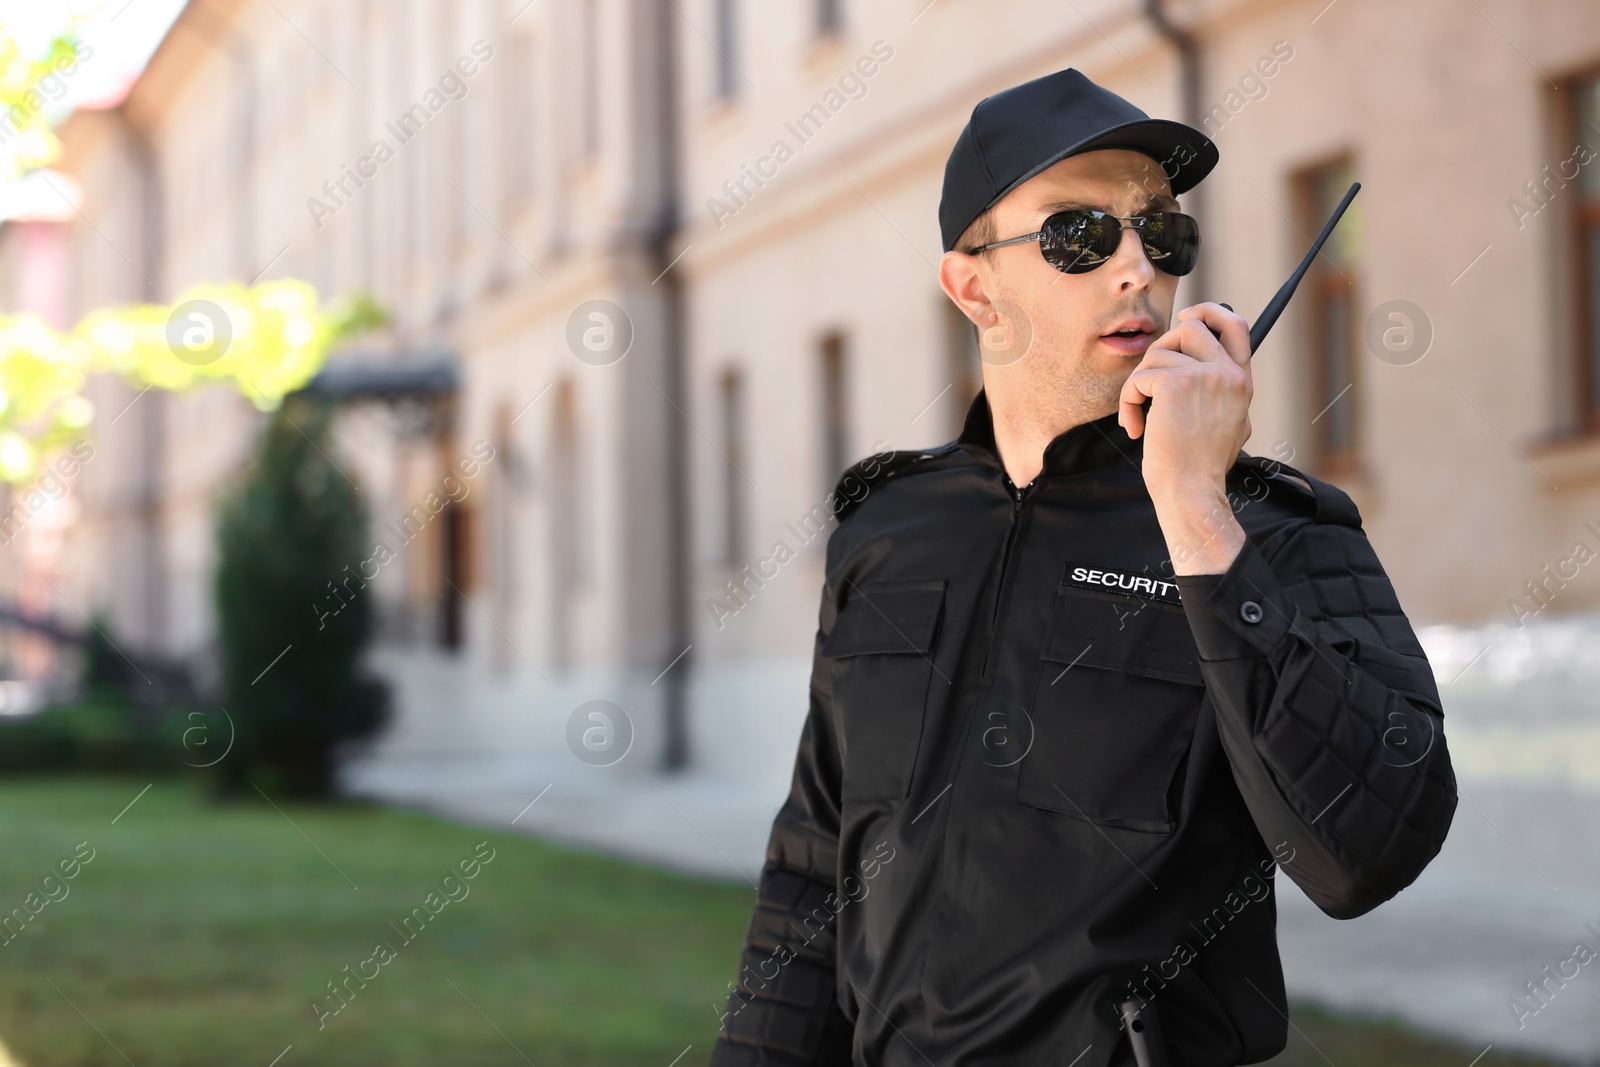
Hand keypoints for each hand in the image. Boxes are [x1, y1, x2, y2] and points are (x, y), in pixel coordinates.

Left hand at [1118, 302, 1252, 573]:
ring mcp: (1205, 375)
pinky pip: (1140, 376)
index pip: (1236, 325)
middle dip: (1160, 350)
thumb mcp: (1228, 424)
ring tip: (1140, 417)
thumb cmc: (1200, 467)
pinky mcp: (1176, 384)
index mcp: (1241, 381)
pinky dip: (1128, 401)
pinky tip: (1136, 428)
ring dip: (1139, 384)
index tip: (1187, 317)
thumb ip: (1219, 393)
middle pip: (1189, 327)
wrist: (1193, 493)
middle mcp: (1228, 373)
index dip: (1210, 312)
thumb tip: (1195, 368)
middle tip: (1147, 382)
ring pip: (1157, 353)